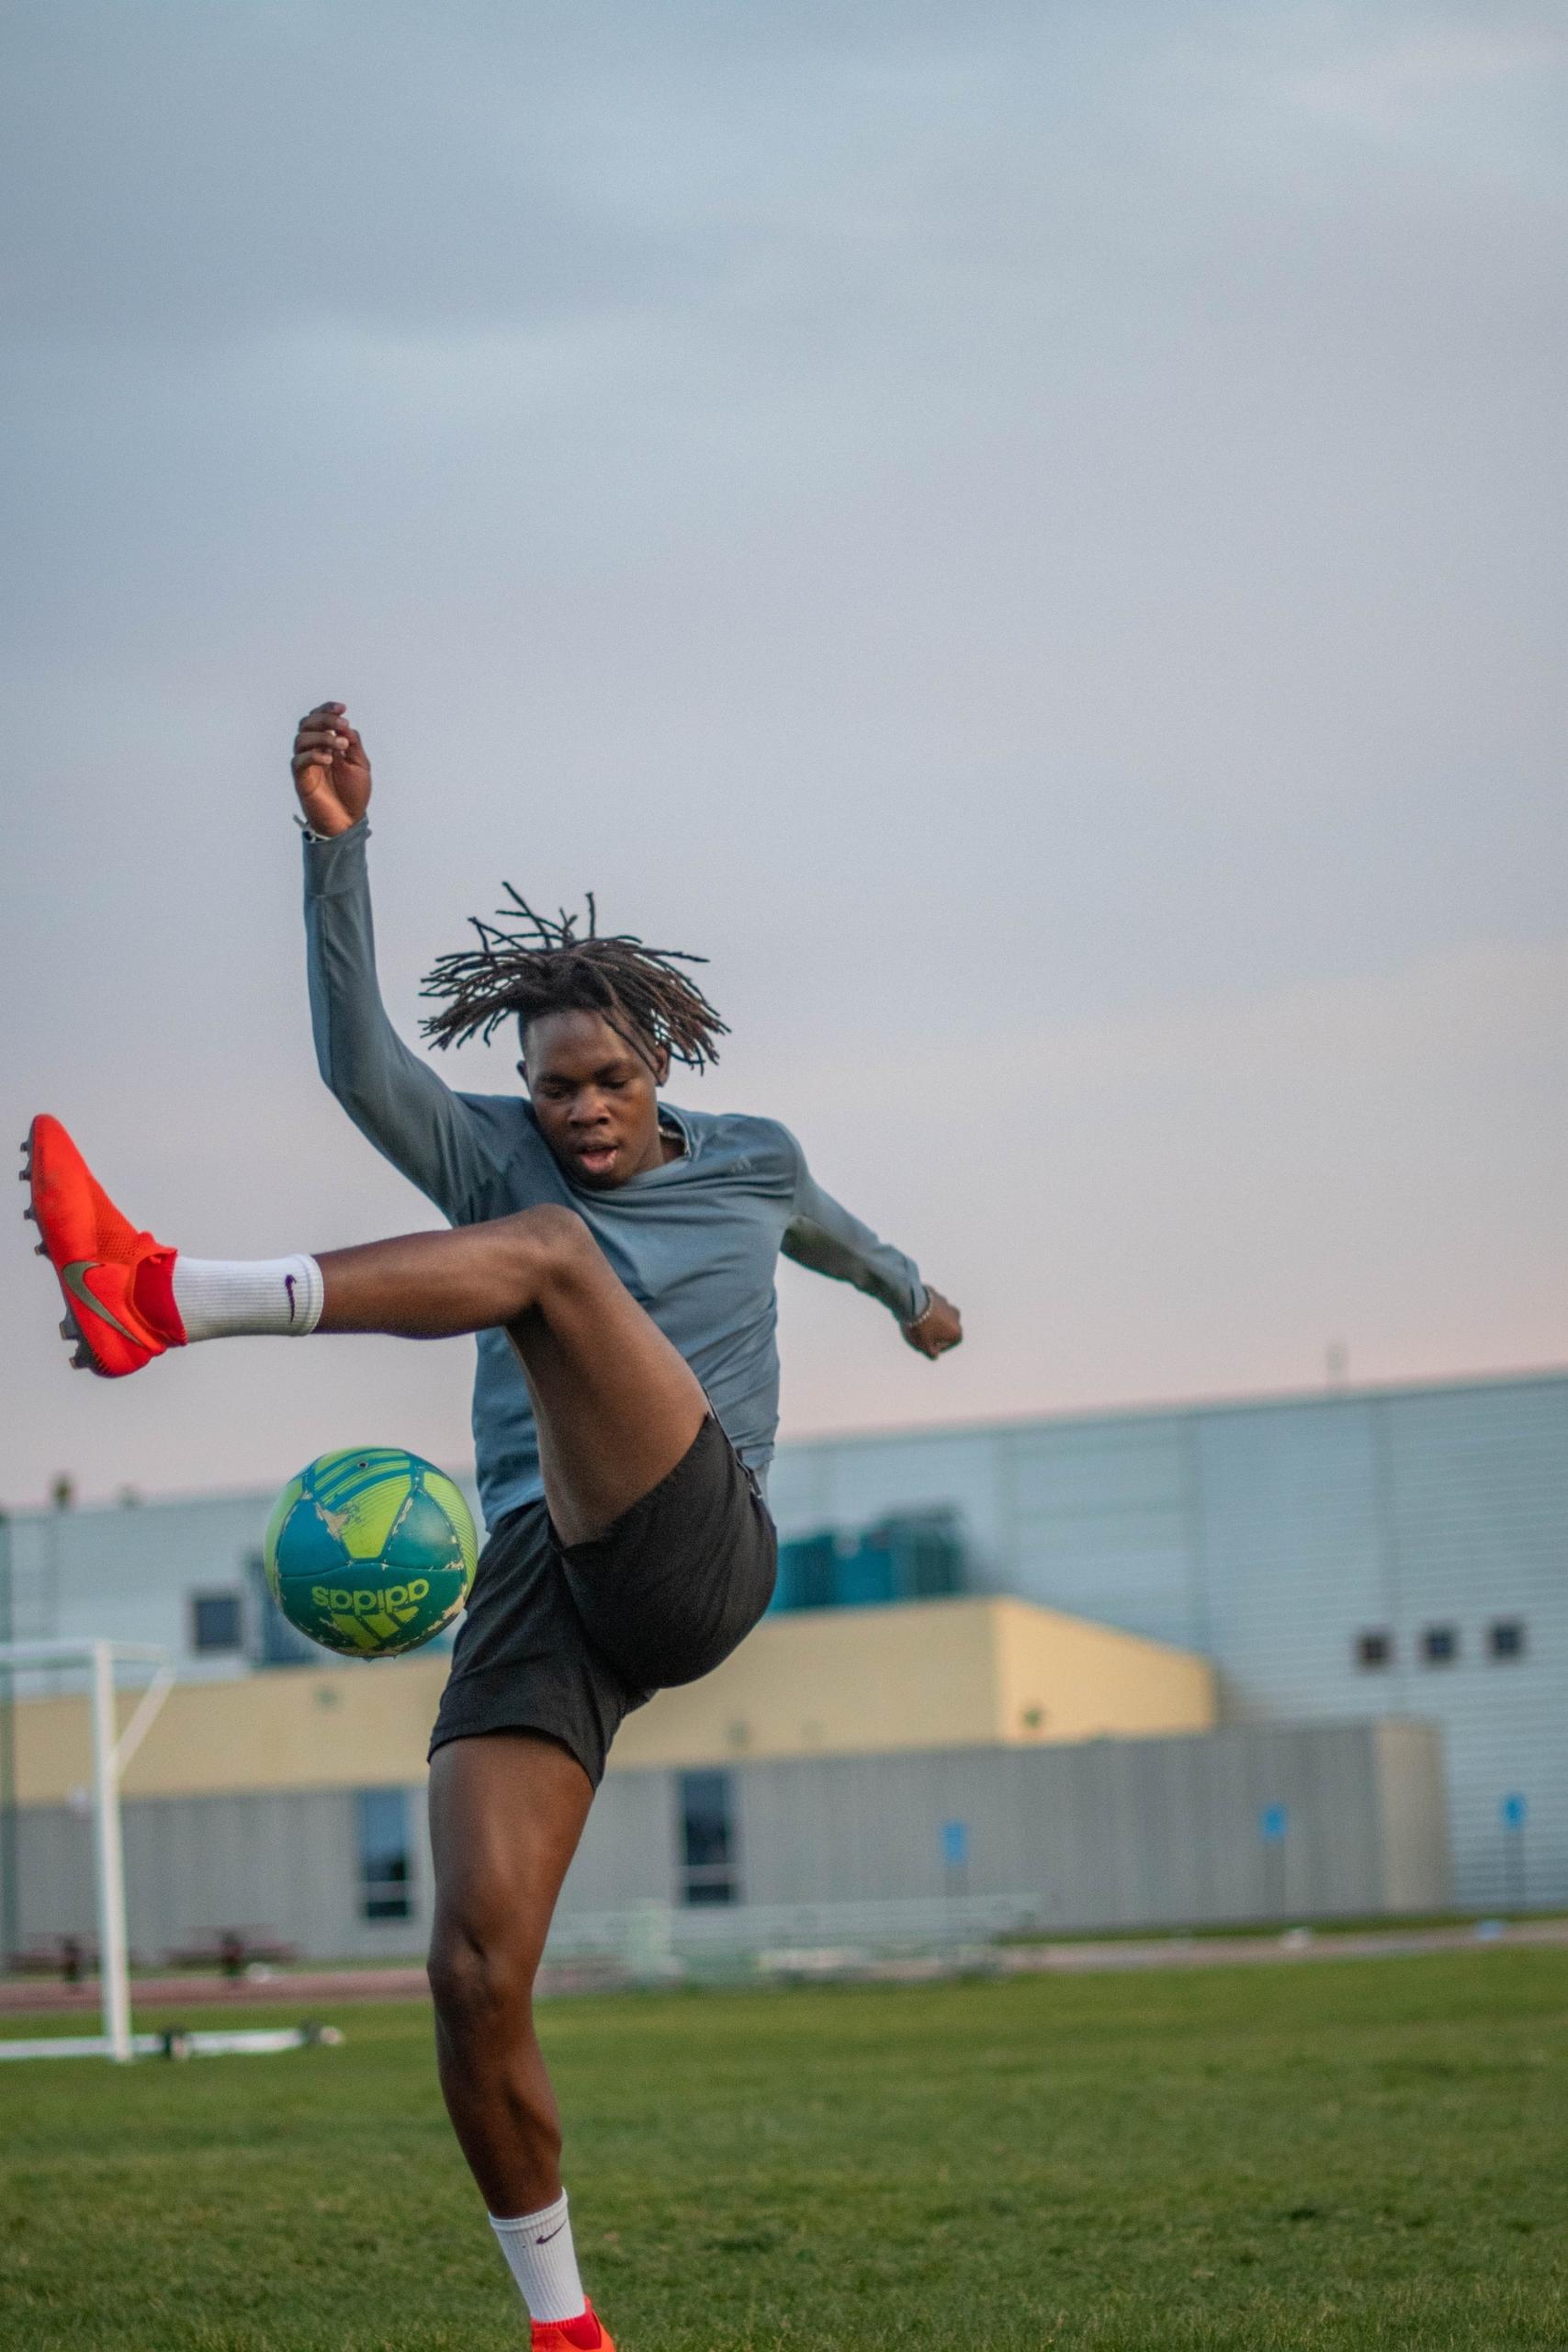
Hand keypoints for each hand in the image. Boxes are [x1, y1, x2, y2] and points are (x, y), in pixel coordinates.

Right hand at [292, 702, 371, 835]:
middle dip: (324, 718)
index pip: (320, 719)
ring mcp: (306, 764)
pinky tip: (329, 759)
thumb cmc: (353, 794)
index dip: (327, 709)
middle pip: (307, 723)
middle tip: (342, 724)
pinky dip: (314, 755)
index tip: (343, 708)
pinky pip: (299, 761)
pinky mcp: (301, 778)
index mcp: (327, 744)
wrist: (348, 821)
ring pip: (301, 739)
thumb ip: (354, 743)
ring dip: (322, 737)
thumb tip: (345, 725)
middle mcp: (313, 750)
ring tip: (341, 746)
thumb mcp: (360, 765)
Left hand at [902, 1288, 962, 1358]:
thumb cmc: (921, 1327)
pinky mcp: (937, 1295)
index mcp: (956, 1330)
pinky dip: (928, 1309)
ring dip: (934, 1319)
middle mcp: (955, 1316)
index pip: (951, 1343)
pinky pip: (934, 1305)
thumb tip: (934, 1354)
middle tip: (926, 1335)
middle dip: (939, 1331)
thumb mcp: (925, 1344)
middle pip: (948, 1327)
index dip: (940, 1346)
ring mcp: (947, 1304)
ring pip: (942, 1315)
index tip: (930, 1346)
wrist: (913, 1304)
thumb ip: (931, 1351)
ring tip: (921, 1322)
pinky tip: (918, 1312)